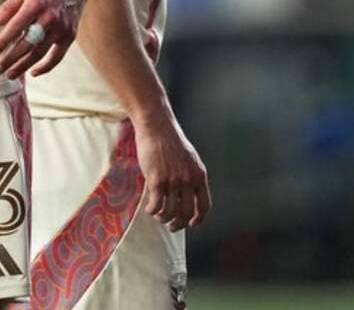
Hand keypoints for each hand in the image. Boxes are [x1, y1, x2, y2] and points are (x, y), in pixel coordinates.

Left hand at [0, 0, 88, 78]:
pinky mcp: (70, 36)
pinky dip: (46, 67)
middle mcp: (49, 17)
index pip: (15, 26)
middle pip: (27, 43)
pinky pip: (57, 56)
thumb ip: (7, 8)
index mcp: (35, 4)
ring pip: (40, 52)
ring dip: (23, 66)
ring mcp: (61, 28)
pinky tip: (32, 73)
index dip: (2, 42)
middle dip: (10, 59)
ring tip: (9, 75)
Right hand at [133, 111, 210, 230]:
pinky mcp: (157, 179)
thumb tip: (186, 194)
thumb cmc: (170, 141)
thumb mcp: (188, 159)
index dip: (198, 219)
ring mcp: (173, 181)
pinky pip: (156, 204)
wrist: (157, 126)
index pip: (204, 206)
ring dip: (163, 218)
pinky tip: (149, 208)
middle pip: (186, 213)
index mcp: (199, 176)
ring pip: (170, 212)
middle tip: (171, 226)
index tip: (191, 223)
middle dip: (178, 224)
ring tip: (158, 216)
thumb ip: (190, 176)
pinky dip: (152, 210)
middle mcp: (188, 180)